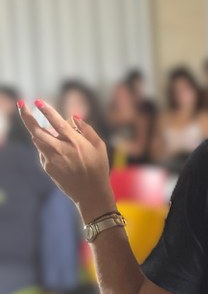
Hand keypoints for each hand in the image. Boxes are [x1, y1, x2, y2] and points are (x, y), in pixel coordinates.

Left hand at [18, 100, 115, 221]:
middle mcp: (60, 149)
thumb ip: (86, 129)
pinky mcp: (47, 166)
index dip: (46, 110)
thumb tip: (73, 116)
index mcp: (74, 141)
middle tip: (20, 104)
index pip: (56, 122)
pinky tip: (56, 148)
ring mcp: (51, 158)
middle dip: (26, 115)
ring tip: (38, 123)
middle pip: (37, 129)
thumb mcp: (100, 146)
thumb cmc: (98, 167)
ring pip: (37, 139)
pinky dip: (45, 144)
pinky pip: (42, 151)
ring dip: (35, 129)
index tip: (37, 101)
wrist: (90, 192)